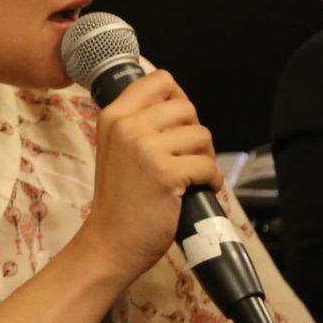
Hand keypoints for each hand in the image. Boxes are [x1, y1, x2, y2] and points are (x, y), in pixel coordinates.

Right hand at [75, 70, 223, 283]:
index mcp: (114, 116)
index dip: (178, 99)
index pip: (159, 80)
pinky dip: (212, 179)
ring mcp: (146, 148)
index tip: (178, 124)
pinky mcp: (166, 173)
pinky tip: (200, 189)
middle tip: (187, 156)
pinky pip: (208, 165)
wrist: (110, 242)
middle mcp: (128, 126)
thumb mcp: (116, 149)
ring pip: (201, 134)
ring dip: (205, 157)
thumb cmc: (119, 200)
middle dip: (194, 132)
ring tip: (192, 175)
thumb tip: (178, 107)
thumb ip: (138, 124)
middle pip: (186, 107)